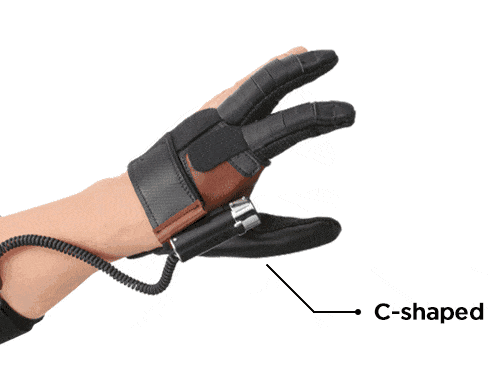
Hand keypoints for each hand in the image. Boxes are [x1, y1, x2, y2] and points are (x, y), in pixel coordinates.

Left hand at [127, 47, 354, 256]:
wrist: (139, 212)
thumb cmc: (185, 226)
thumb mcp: (246, 236)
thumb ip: (294, 234)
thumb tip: (333, 229)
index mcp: (238, 156)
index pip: (291, 127)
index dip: (323, 116)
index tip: (349, 113)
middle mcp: (222, 129)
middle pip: (268, 85)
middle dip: (303, 68)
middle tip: (331, 57)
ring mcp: (208, 119)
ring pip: (249, 82)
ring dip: (278, 67)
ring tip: (300, 56)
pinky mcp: (200, 118)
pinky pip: (234, 92)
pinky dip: (254, 79)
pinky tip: (263, 75)